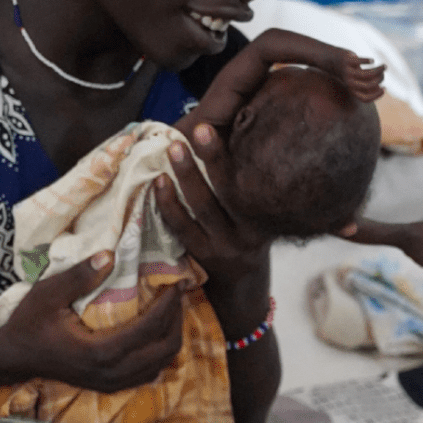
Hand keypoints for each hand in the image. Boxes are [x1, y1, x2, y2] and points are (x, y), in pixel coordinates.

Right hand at [0, 252, 186, 392]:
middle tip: (177, 294)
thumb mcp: (48, 293)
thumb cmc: (29, 323)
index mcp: (99, 351)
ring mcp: (111, 383)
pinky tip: (156, 333)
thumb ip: (80, 275)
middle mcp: (111, 372)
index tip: (177, 282)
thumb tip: (111, 254)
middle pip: (164, 349)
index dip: (170, 305)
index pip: (150, 328)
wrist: (14, 357)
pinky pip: (148, 373)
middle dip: (177, 320)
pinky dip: (159, 353)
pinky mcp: (110, 386)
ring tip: (171, 310)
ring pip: (160, 364)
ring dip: (171, 336)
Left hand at [152, 130, 270, 332]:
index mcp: (265, 216)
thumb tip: (222, 142)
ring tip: (173, 149)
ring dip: (187, 177)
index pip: (251, 180)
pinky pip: (183, 230)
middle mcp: (250, 232)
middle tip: (201, 129)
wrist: (244, 295)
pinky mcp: (204, 259)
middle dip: (215, 158)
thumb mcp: (255, 218)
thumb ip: (243, 191)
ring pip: (205, 208)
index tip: (221, 126)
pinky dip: (169, 206)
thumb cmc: (247, 243)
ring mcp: (226, 247)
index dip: (234, 154)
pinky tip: (158, 185)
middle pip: (231, 190)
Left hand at [177, 28, 383, 138]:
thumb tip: (202, 130)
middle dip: (337, 57)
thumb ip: (198, 144)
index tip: (347, 67)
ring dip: (346, 68)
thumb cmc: (193, 158)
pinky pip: (317, 79)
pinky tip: (369, 99)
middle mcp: (255, 72)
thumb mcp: (196, 151)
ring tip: (377, 85)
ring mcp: (270, 81)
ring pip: (312, 60)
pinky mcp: (282, 93)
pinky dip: (343, 84)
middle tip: (374, 76)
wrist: (193, 160)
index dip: (311, 49)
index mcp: (234, 78)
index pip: (276, 45)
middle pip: (301, 47)